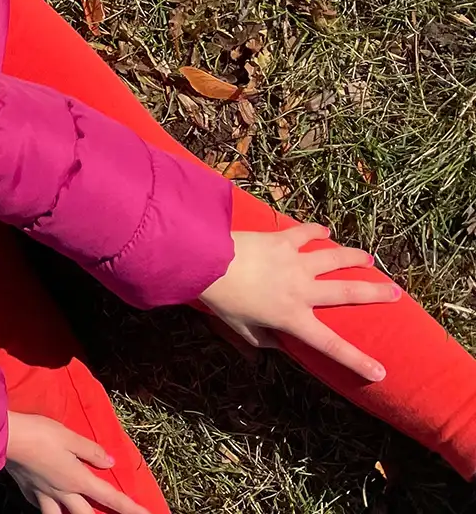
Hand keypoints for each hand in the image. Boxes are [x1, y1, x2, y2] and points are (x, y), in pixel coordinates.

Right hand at [4, 411, 150, 513]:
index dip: (132, 509)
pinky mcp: (27, 489)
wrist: (5, 437)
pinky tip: (44, 503)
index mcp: (78, 480)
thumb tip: (109, 462)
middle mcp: (63, 492)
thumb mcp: (70, 436)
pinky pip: (40, 504)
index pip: (111, 498)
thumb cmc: (40, 434)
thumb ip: (91, 451)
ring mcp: (44, 493)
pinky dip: (46, 507)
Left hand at [196, 223, 400, 382]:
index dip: (357, 360)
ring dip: (354, 257)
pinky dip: (316, 231)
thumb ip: (263, 340)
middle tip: (396, 293)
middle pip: (348, 293)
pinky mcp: (283, 240)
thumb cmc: (221, 299)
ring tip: (368, 259)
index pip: (331, 346)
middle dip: (376, 294)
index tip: (381, 372)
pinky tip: (324, 231)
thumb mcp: (242, 328)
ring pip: (334, 258)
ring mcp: (295, 262)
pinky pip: (305, 234)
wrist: (206, 261)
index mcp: (293, 318)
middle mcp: (301, 290)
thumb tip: (279, 346)